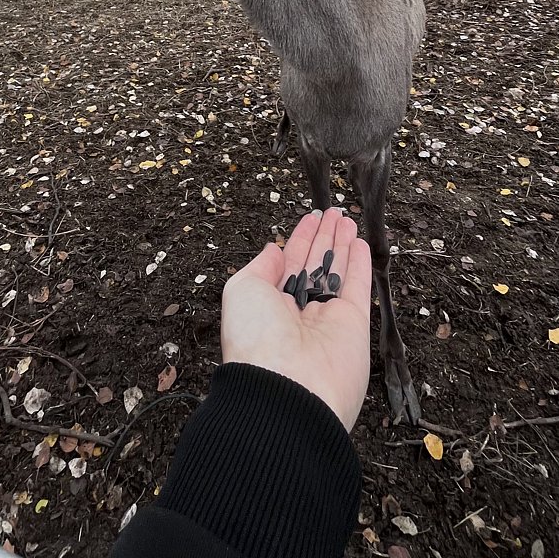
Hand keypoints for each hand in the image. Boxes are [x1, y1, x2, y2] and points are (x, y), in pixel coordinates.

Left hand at [221, 208, 371, 430]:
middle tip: (334, 212)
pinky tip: (360, 242)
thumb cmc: (256, 339)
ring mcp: (329, 318)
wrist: (286, 390)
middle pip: (316, 264)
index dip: (300, 238)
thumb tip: (273, 250)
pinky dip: (361, 264)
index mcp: (271, 305)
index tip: (310, 217)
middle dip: (324, 238)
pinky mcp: (355, 325)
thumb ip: (260, 266)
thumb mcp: (241, 291)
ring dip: (343, 244)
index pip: (289, 264)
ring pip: (338, 271)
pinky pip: (359, 287)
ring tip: (347, 218)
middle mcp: (300, 311)